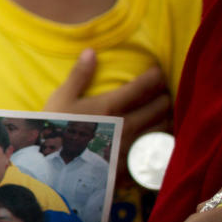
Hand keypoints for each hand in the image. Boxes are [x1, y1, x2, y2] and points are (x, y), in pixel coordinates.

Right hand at [46, 49, 170, 180]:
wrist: (54, 169)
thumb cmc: (56, 130)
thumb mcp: (61, 99)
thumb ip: (79, 75)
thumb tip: (91, 51)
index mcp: (111, 106)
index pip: (144, 87)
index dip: (155, 76)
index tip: (157, 71)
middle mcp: (128, 126)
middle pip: (160, 107)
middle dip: (164, 95)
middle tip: (161, 91)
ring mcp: (133, 147)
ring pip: (164, 129)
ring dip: (166, 118)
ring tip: (163, 114)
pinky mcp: (134, 166)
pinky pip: (158, 152)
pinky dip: (163, 142)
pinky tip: (159, 139)